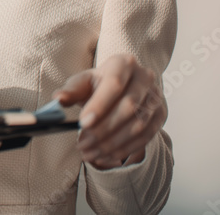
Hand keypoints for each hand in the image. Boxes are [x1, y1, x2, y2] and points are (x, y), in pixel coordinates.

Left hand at [54, 54, 165, 169]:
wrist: (122, 88)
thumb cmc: (98, 84)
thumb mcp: (83, 83)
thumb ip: (71, 91)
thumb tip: (59, 99)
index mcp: (124, 63)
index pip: (114, 84)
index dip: (100, 105)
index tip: (84, 123)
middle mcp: (145, 78)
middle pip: (128, 107)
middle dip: (104, 129)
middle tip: (83, 144)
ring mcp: (155, 98)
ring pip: (138, 125)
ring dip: (112, 143)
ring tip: (90, 153)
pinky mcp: (160, 116)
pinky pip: (145, 137)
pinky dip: (124, 149)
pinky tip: (105, 156)